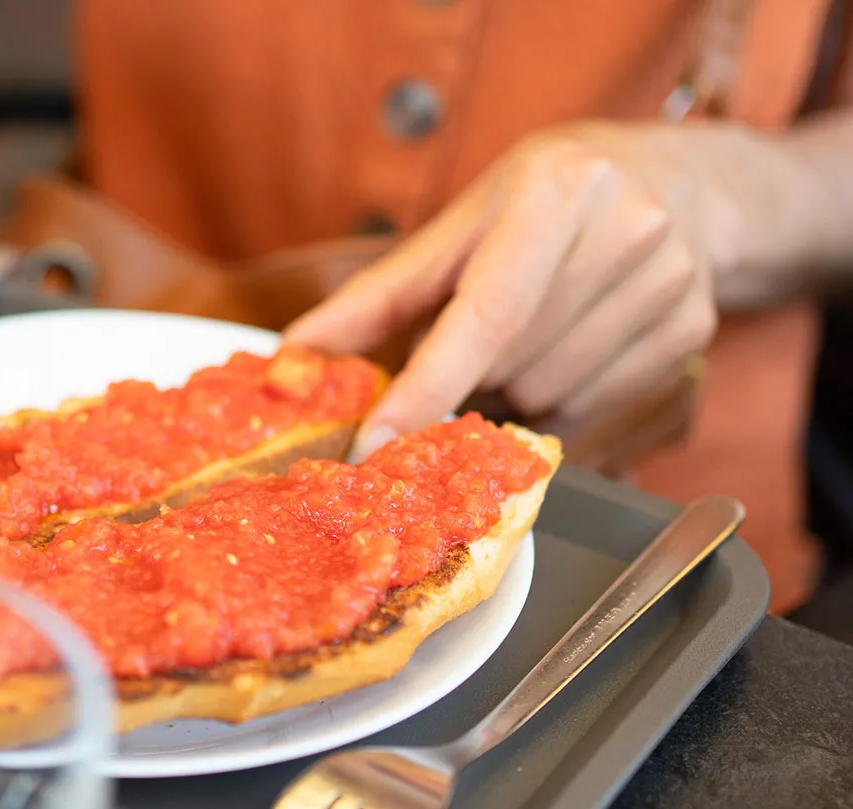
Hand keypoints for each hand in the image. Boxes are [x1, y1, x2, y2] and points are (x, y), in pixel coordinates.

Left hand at [285, 121, 728, 459]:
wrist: (674, 183)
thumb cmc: (540, 203)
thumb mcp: (457, 228)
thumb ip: (375, 299)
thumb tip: (295, 358)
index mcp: (555, 192)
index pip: (482, 316)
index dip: (425, 388)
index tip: (375, 445)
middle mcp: (624, 231)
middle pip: (511, 366)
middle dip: (472, 373)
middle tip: (473, 336)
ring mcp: (669, 284)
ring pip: (549, 398)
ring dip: (513, 388)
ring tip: (527, 333)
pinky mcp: (691, 330)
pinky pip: (591, 409)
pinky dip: (558, 397)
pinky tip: (568, 346)